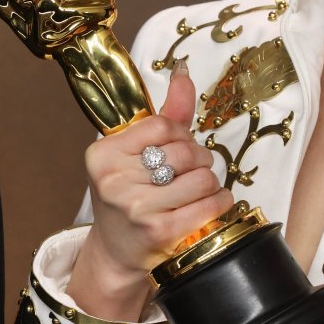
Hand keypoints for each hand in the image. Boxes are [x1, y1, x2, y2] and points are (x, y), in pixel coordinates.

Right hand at [67, 62, 233, 318]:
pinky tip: (212, 203)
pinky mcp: (159, 232)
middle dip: (200, 159)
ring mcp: (135, 207)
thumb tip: (183, 72)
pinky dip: (220, 201)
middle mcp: (113, 179)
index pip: (161, 125)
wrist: (117, 251)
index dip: (180, 134)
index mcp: (103, 154)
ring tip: (200, 190)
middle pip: (185, 151)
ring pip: (202, 177)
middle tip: (193, 171)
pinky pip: (209, 204)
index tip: (180, 147)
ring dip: (211, 183)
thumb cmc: (130, 194)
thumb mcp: (136, 153)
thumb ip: (166, 114)